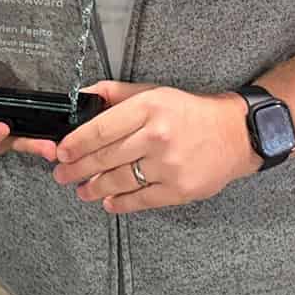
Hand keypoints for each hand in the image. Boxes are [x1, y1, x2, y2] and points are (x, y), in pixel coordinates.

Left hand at [53, 81, 258, 212]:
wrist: (234, 133)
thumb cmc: (188, 111)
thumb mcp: (151, 91)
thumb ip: (114, 93)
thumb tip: (81, 96)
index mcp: (148, 108)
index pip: (100, 129)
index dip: (76, 144)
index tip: (60, 151)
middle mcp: (157, 136)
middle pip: (106, 157)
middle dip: (78, 168)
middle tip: (62, 174)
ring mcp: (169, 165)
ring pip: (121, 181)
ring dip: (95, 187)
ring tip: (81, 190)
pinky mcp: (180, 189)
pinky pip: (142, 200)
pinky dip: (121, 203)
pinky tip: (107, 202)